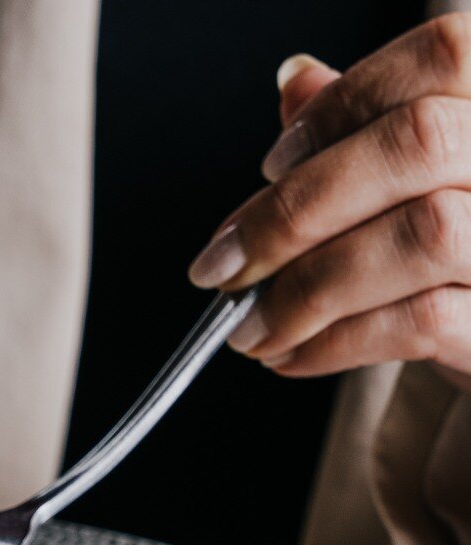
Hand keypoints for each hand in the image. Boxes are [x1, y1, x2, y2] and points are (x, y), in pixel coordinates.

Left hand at [188, 17, 470, 389]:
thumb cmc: (452, 254)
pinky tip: (289, 355)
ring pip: (424, 235)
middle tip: (225, 267)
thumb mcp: (415, 182)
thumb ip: (365, 128)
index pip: (438, 59)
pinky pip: (421, 322)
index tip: (268, 167)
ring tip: (251, 328)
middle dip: (297, 210)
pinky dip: (334, 342)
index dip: (341, 107)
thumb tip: (296, 82)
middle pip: (420, 143)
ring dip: (308, 289)